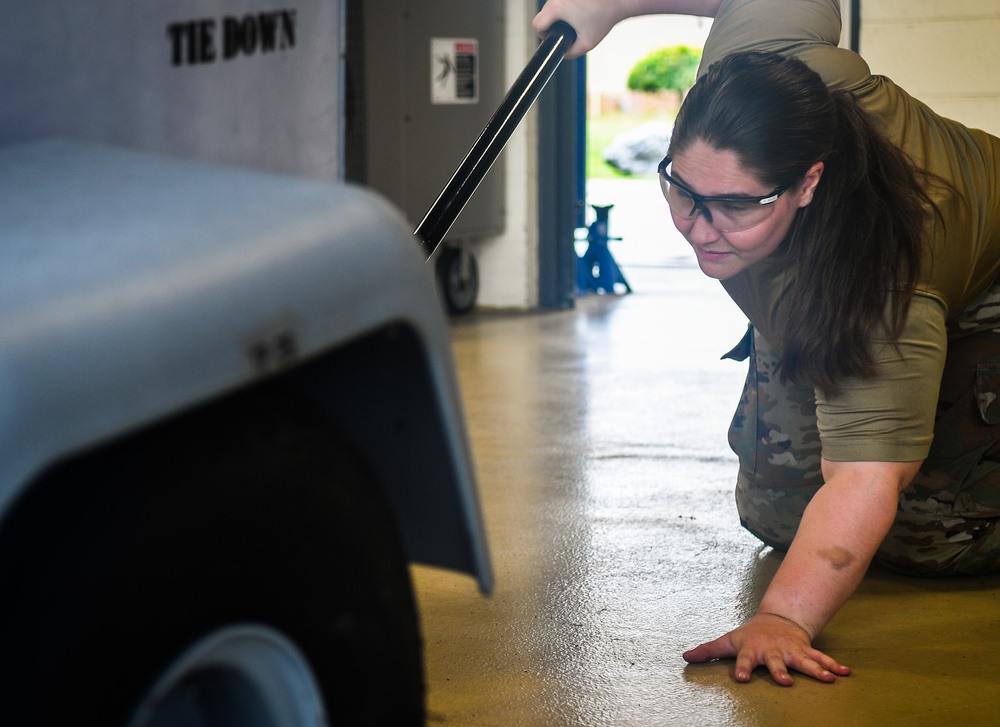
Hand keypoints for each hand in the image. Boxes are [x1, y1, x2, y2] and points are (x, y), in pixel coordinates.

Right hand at [532, 0, 627, 57]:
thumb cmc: (604, 18)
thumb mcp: (587, 43)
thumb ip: (571, 53)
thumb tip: (562, 54)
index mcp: (558, 8)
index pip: (537, 24)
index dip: (542, 35)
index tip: (553, 37)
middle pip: (542, 14)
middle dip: (550, 24)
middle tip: (564, 31)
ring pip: (550, 5)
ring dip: (557, 14)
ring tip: (573, 20)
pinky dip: (565, 5)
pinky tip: (577, 10)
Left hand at [682, 612, 850, 685]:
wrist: (776, 619)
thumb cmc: (749, 635)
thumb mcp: (728, 641)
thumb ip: (708, 650)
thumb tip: (685, 656)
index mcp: (752, 650)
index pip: (744, 660)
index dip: (742, 668)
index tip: (741, 678)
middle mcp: (772, 650)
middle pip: (776, 661)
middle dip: (780, 670)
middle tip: (784, 681)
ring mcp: (791, 650)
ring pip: (804, 660)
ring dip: (815, 669)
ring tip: (827, 679)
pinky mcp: (806, 650)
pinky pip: (821, 658)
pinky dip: (833, 665)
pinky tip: (845, 673)